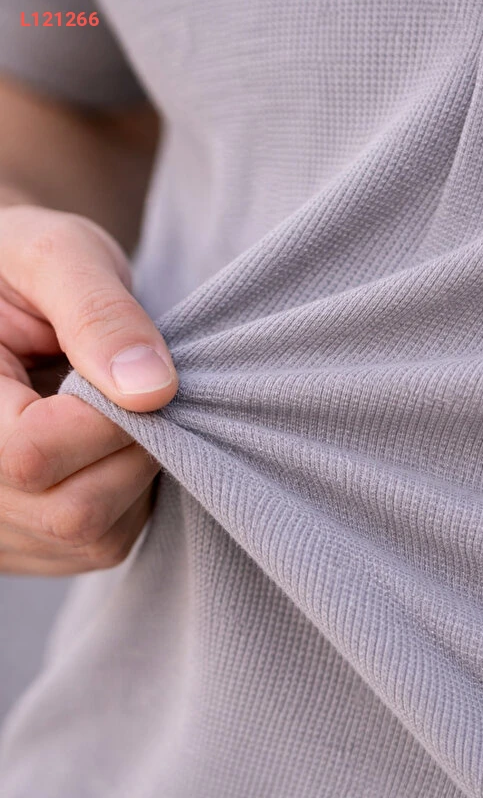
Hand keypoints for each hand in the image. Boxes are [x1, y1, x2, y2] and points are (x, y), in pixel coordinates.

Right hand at [0, 205, 177, 574]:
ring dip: (132, 469)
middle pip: (70, 511)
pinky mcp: (26, 541)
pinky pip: (101, 543)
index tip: (133, 370)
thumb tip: (154, 390)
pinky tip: (105, 441)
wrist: (8, 301)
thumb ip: (99, 313)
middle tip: (131, 386)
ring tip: (111, 407)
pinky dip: (127, 492)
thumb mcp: (56, 254)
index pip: (30, 454)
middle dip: (129, 445)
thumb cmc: (22, 266)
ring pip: (92, 535)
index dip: (105, 418)